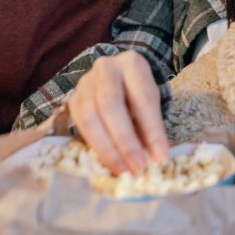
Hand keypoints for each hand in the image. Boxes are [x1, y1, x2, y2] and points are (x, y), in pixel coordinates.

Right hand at [68, 50, 169, 173]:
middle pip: (111, 105)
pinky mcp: (73, 100)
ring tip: (122, 170)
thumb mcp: (149, 101)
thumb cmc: (136, 92)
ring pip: (90, 117)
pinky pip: (81, 125)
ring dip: (107, 148)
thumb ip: (149, 125)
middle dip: (125, 140)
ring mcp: (85, 83)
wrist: (115, 77)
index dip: (152, 130)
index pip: (143, 98)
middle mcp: (105, 69)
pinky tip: (108, 162)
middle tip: (138, 167)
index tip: (161, 156)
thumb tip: (154, 157)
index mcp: (132, 64)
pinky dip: (95, 146)